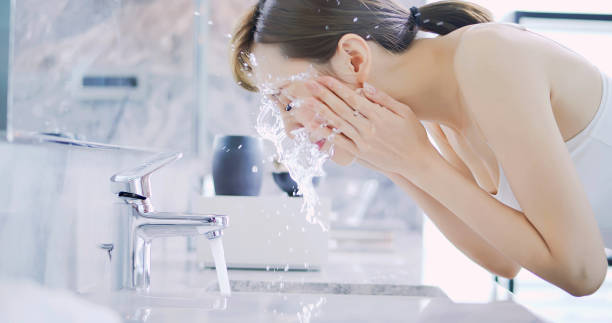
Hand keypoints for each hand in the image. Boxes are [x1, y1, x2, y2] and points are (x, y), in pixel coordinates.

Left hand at [298, 76, 438, 174]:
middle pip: (341, 109)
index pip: (352, 98)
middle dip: (323, 95)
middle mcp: (368, 129)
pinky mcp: (360, 153)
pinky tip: (314, 127)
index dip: (336, 87)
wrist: (416, 161)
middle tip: (308, 84)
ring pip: (337, 124)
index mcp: (379, 116)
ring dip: (320, 112)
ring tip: (306, 102)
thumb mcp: (404, 111)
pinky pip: (340, 142)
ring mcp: (363, 142)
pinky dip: (326, 134)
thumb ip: (384, 99)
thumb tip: (365, 87)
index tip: (324, 78)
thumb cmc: (413, 134)